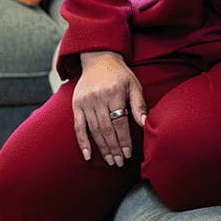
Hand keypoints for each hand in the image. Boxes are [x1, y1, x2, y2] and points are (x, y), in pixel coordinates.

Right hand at [72, 51, 146, 166]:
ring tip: (110, 160)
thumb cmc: (120, 74)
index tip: (128, 153)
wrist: (99, 59)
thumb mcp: (134, 84)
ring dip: (102, 148)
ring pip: (94, 130)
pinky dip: (82, 141)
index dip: (124, 140)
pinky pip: (78, 127)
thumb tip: (144, 123)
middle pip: (106, 129)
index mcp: (114, 93)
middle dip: (114, 148)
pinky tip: (88, 154)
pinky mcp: (76, 105)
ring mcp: (85, 103)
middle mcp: (98, 99)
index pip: (120, 122)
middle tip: (119, 162)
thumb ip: (138, 104)